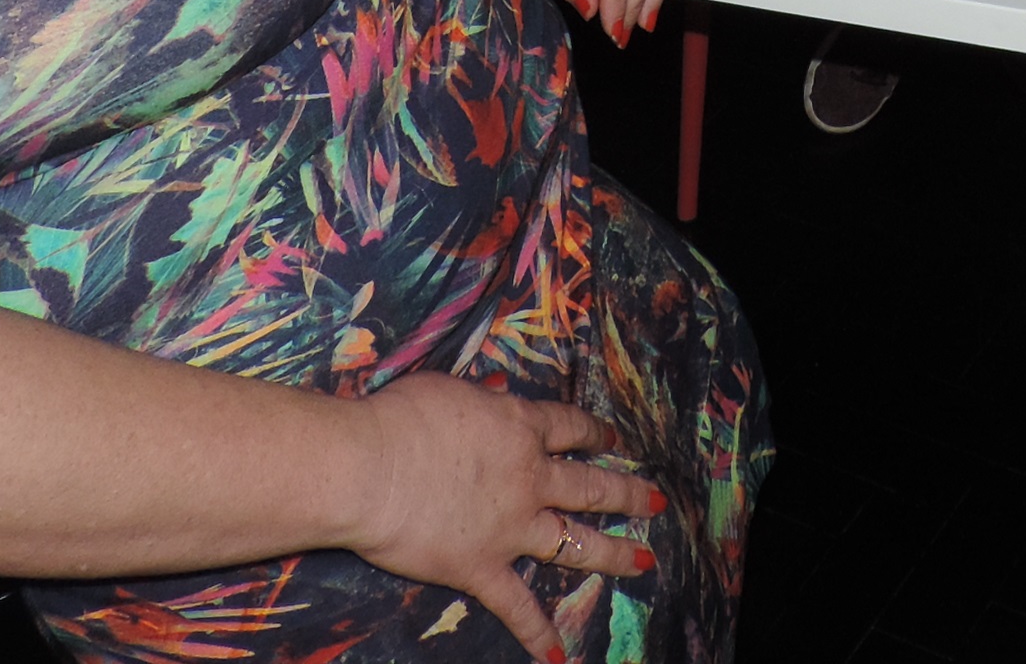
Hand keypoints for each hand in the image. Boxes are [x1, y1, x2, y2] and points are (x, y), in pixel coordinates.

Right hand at [341, 372, 663, 662]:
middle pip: (590, 486)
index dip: (596, 434)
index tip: (614, 441)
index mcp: (520, 428)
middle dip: (626, 493)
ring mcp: (512, 527)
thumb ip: (479, 396)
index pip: (571, 428)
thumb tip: (496, 390)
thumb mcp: (447, 388)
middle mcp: (528, 478)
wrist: (370, 468)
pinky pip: (516, 606)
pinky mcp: (483, 569)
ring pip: (574, 542)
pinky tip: (558, 654)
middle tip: (656, 501)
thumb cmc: (401, 418)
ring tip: (643, 561)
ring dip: (611, 553)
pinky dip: (536, 632)